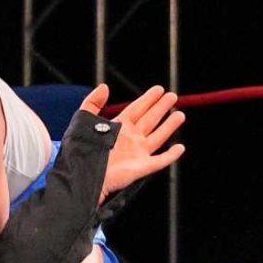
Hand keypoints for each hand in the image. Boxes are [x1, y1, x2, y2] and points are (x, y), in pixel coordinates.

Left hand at [85, 83, 184, 197]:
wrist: (84, 175)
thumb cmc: (82, 150)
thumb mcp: (84, 121)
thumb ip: (93, 102)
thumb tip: (104, 86)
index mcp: (119, 127)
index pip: (137, 108)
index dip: (148, 99)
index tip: (159, 89)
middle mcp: (131, 138)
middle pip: (150, 120)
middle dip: (162, 108)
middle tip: (173, 96)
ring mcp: (138, 153)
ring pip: (159, 136)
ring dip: (170, 126)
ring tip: (180, 114)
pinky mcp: (143, 167)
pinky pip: (161, 160)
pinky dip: (171, 155)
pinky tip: (180, 147)